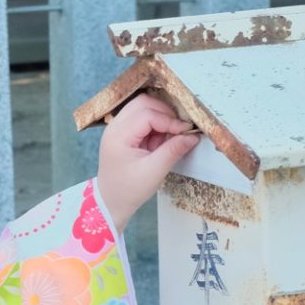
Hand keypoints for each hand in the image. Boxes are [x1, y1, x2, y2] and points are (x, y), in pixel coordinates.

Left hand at [95, 92, 200, 229]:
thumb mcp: (154, 172)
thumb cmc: (129, 190)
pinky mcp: (124, 132)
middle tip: (179, 130)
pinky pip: (142, 118)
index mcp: (118, 136)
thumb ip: (173, 151)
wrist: (111, 202)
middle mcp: (114, 127)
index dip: (169, 120)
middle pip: (143, 103)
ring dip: (160, 118)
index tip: (186, 132)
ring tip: (168, 138)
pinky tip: (160, 141)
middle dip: (165, 113)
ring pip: (142, 107)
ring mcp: (117, 128)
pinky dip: (155, 125)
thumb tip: (193, 136)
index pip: (147, 115)